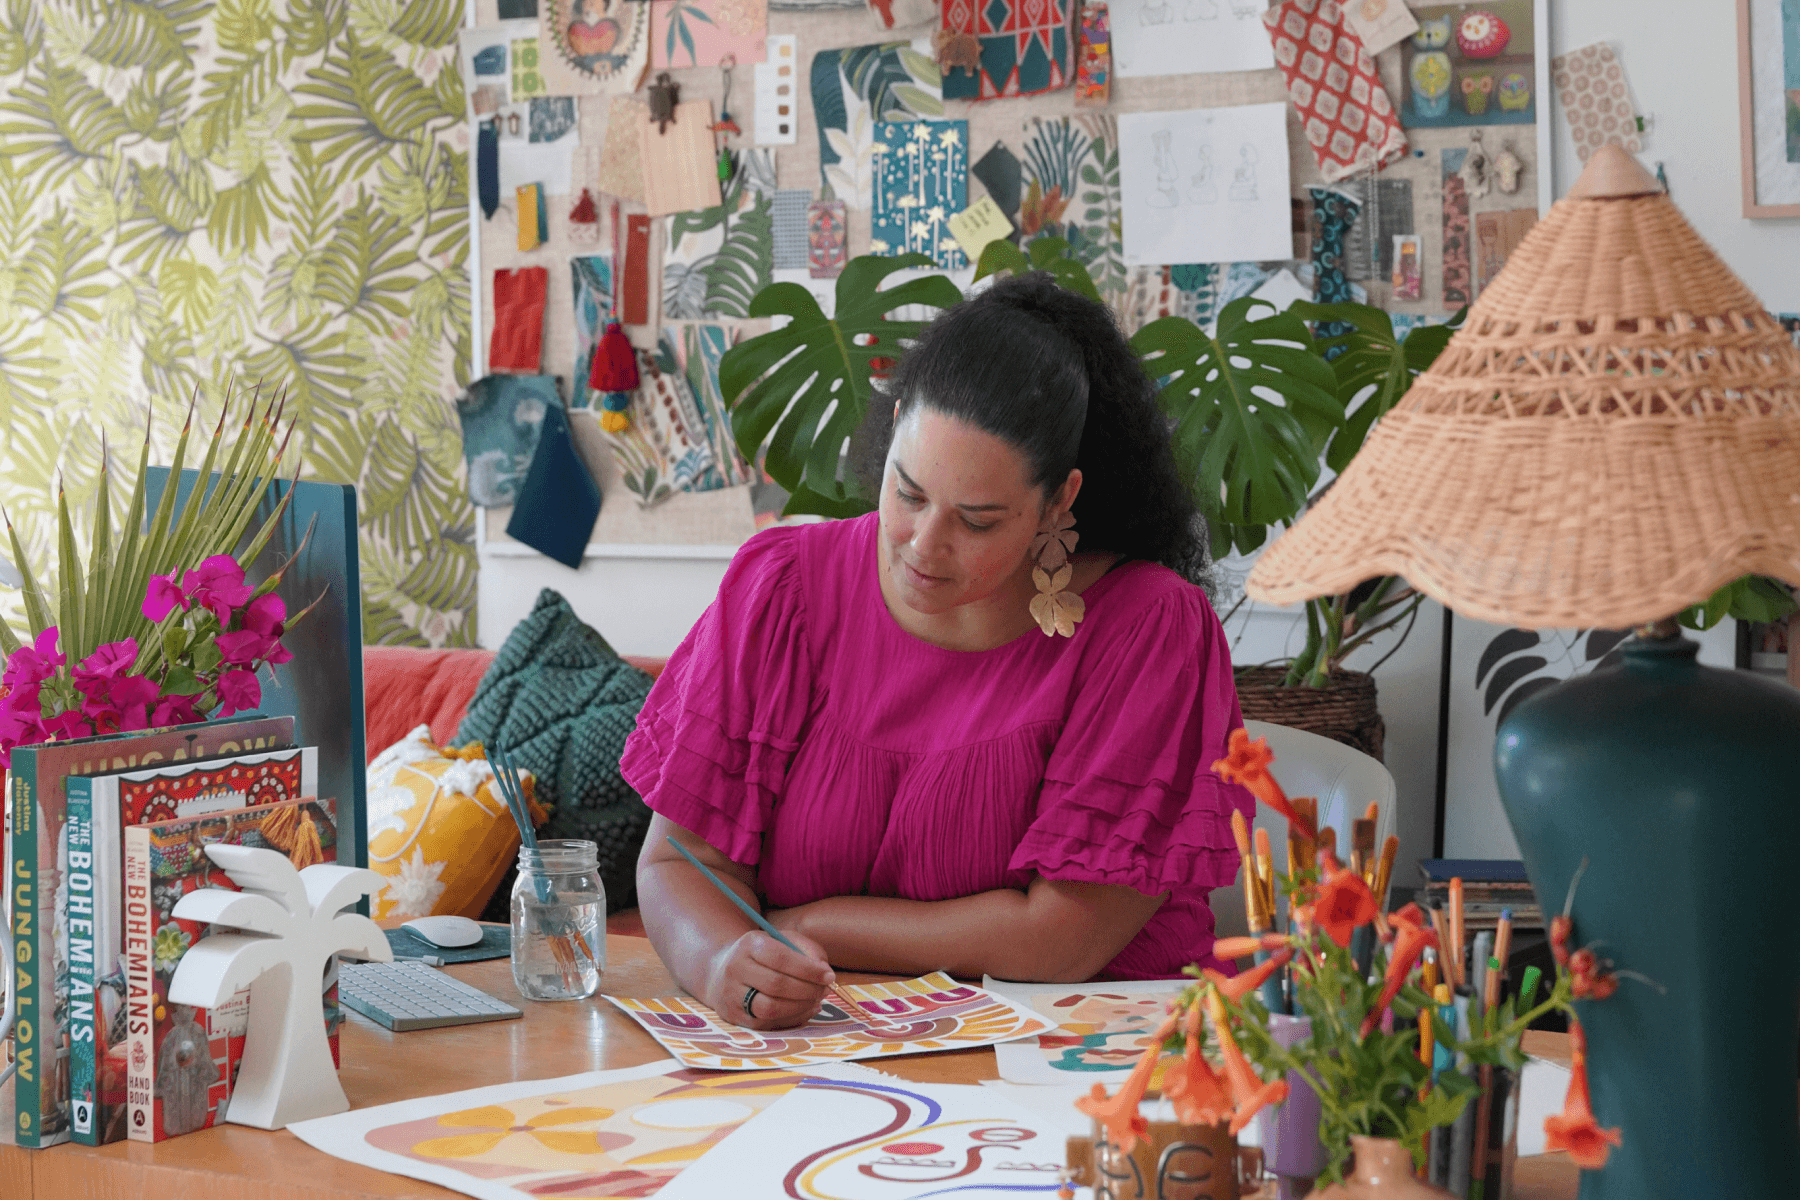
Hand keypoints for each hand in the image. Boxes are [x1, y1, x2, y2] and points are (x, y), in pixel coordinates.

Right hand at [705, 929, 833, 1030]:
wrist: (721, 972)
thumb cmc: (762, 955)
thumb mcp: (782, 940)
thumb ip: (807, 949)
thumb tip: (825, 972)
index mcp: (749, 945)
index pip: (780, 958)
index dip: (808, 969)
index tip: (829, 976)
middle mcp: (736, 969)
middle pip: (776, 984)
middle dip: (807, 990)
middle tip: (825, 990)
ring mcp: (732, 995)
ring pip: (770, 1008)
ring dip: (800, 1007)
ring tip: (816, 1000)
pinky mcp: (735, 1017)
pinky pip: (768, 1024)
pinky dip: (793, 1019)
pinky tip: (806, 1009)